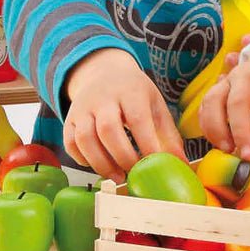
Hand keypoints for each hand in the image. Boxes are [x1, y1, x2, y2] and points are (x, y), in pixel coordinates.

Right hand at [63, 48, 185, 182]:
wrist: (103, 73)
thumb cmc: (133, 93)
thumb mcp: (155, 104)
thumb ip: (168, 134)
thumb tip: (180, 163)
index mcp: (131, 90)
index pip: (137, 118)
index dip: (146, 144)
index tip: (154, 165)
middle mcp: (103, 97)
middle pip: (108, 129)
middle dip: (122, 156)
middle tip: (134, 174)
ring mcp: (82, 108)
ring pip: (84, 138)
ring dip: (101, 163)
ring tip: (117, 177)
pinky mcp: (68, 119)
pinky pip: (70, 143)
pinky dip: (83, 160)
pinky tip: (99, 166)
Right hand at [198, 40, 249, 161]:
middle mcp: (246, 73)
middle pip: (237, 102)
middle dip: (240, 132)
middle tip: (247, 156)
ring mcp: (229, 79)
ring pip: (213, 101)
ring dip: (216, 129)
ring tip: (228, 150)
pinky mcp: (219, 87)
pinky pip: (205, 105)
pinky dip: (206, 125)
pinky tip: (218, 142)